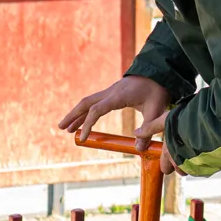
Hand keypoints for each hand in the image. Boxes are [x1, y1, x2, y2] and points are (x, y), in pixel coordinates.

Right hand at [58, 74, 172, 156]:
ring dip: (77, 114)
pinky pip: (96, 102)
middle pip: (85, 103)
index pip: (97, 110)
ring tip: (67, 128)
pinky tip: (84, 120)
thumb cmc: (157, 89)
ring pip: (89, 102)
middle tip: (61, 128)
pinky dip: (87, 111)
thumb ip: (148, 129)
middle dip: (72, 116)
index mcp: (118, 96)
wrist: (159, 71)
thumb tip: (139, 149)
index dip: (87, 124)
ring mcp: (111, 91)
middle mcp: (111, 92)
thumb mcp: (156, 110)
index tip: (82, 139)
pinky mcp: (113, 93)